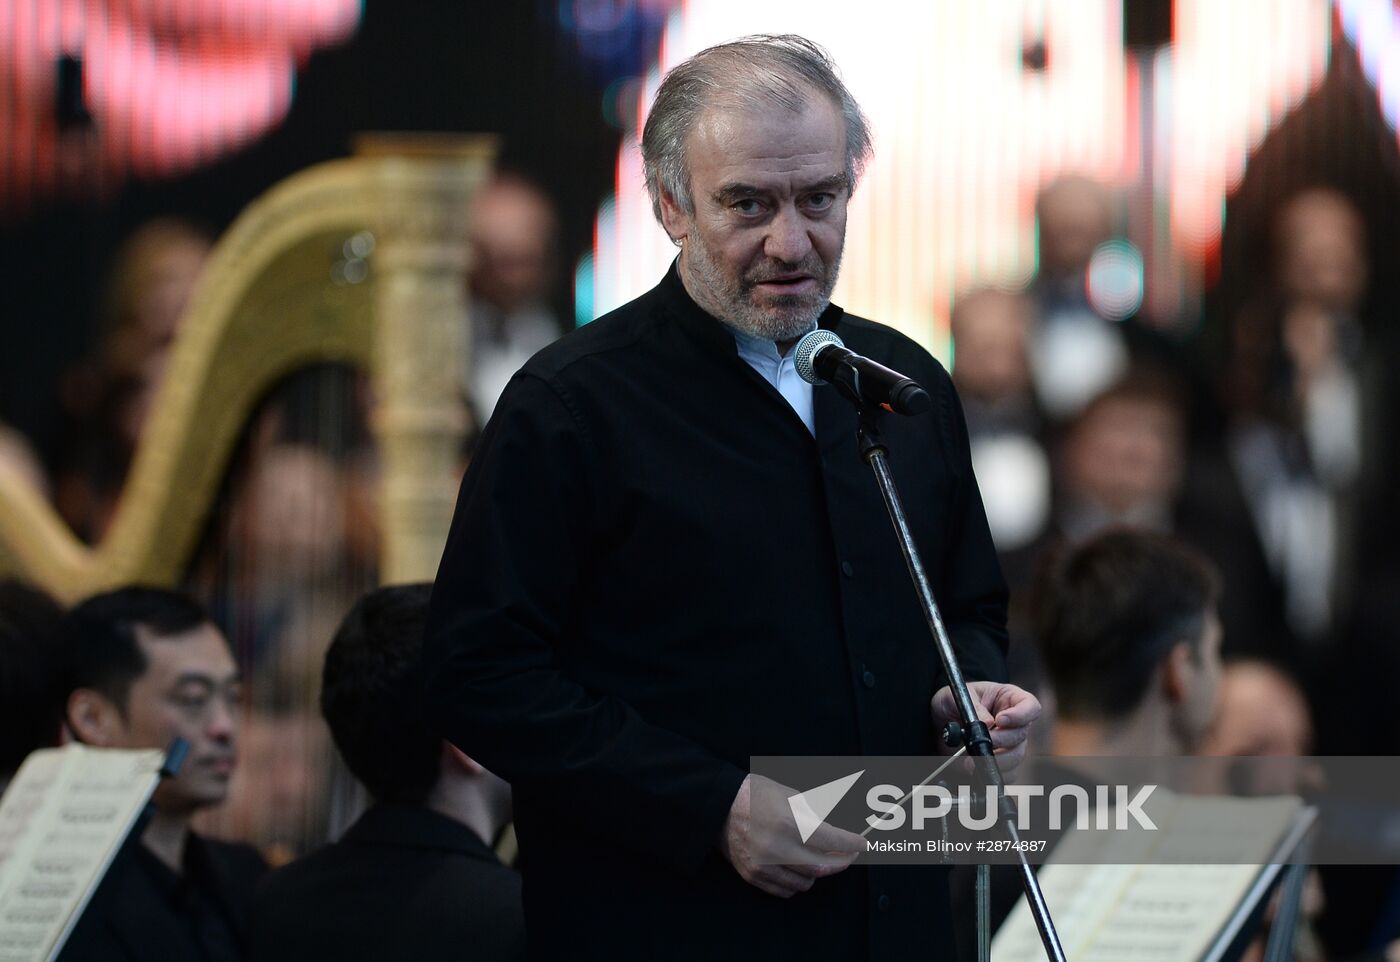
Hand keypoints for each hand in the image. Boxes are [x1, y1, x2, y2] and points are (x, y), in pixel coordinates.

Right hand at [719, 774, 862, 897]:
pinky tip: (799, 867)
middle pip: (823, 867)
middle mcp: (776, 848)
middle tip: (849, 854)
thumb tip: (840, 832)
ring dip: (818, 870)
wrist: (718, 805)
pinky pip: (786, 890)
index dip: (852, 844)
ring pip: (807, 881)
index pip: (832, 840)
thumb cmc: (756, 794)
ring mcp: (763, 865)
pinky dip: (798, 881)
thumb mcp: (790, 795)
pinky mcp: (753, 876)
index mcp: (788, 823)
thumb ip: (816, 816)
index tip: (863, 844)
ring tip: (818, 856)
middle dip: (842, 861)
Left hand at [931, 681, 1040, 770]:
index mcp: (1010, 699)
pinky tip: (974, 768)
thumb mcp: (960, 696)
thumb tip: (987, 723)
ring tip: (970, 759)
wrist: (939, 724)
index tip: (1000, 720)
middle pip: (1022, 735)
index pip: (1030, 706)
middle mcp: (1015, 723)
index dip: (1021, 715)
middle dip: (1001, 740)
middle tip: (982, 741)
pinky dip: (990, 773)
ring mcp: (1010, 745)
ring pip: (1016, 757)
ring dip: (995, 760)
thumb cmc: (953, 702)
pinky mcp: (1002, 764)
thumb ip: (973, 707)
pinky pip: (1006, 774)